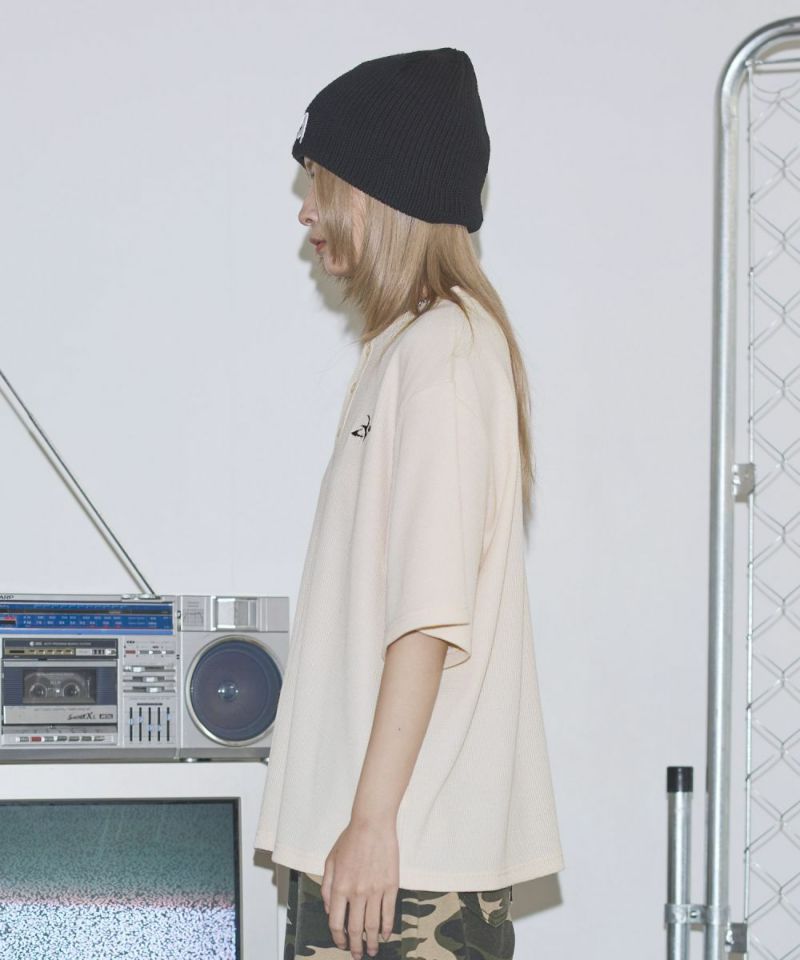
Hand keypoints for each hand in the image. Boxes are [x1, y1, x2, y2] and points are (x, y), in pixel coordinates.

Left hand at [321, 814, 398, 958]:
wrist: (372, 824)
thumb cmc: (350, 840)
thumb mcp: (330, 861)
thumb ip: (327, 888)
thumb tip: (330, 910)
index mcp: (340, 887)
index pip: (336, 922)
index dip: (338, 938)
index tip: (341, 944)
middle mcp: (357, 893)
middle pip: (355, 928)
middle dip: (356, 946)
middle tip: (358, 954)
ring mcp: (375, 891)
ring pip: (373, 925)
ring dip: (373, 942)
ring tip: (373, 950)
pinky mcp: (391, 886)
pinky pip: (389, 913)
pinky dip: (387, 928)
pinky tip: (386, 935)